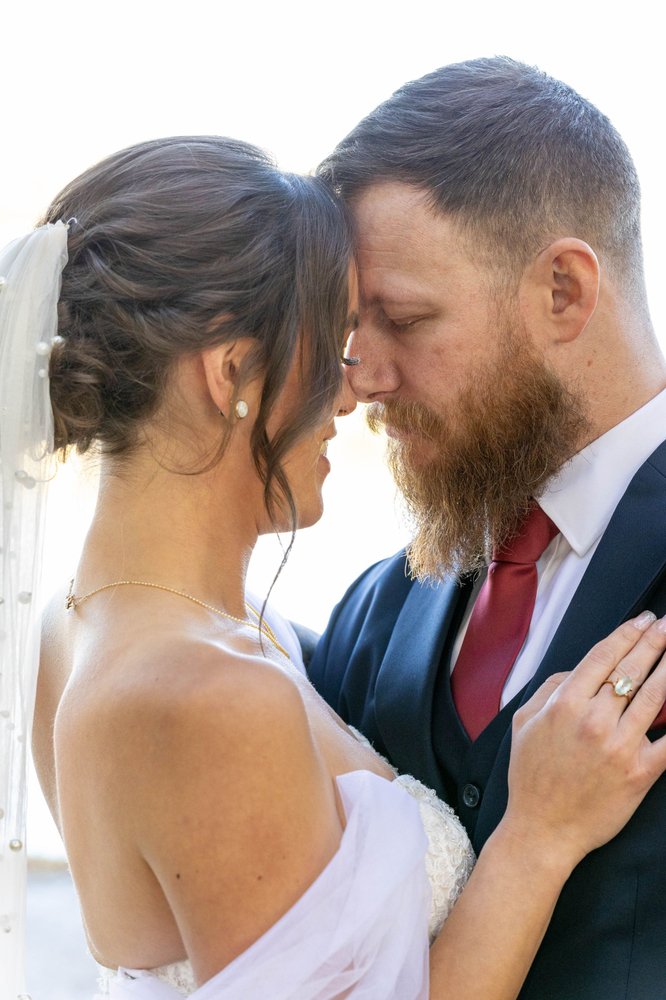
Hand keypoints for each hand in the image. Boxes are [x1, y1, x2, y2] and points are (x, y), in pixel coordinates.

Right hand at [504, 612, 665, 867]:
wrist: (543, 829)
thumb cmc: (530, 777)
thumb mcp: (522, 723)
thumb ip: (548, 688)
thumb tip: (577, 669)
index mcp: (563, 704)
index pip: (603, 656)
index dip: (626, 633)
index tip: (642, 620)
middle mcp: (593, 720)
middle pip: (632, 669)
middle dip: (654, 641)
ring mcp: (619, 746)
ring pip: (655, 696)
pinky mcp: (640, 772)